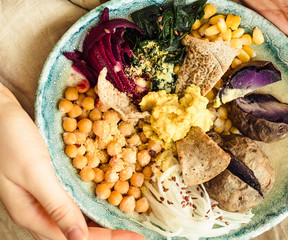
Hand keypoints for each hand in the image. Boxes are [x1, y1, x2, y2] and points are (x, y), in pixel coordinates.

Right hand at [0, 84, 144, 239]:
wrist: (0, 114)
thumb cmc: (11, 140)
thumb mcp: (34, 172)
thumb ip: (56, 205)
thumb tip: (79, 238)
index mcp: (31, 213)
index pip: (73, 237)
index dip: (106, 238)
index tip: (134, 237)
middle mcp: (38, 210)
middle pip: (77, 232)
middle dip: (107, 233)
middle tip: (136, 232)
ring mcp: (44, 197)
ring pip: (76, 218)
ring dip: (101, 220)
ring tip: (125, 219)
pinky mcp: (50, 183)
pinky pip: (73, 200)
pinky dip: (92, 203)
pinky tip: (106, 200)